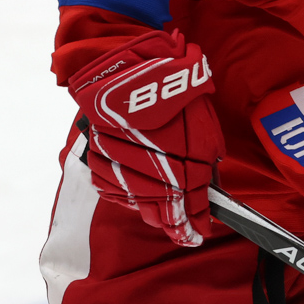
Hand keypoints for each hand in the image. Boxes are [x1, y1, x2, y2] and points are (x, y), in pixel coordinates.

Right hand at [67, 30, 222, 246]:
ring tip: (161, 210)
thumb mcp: (204, 136)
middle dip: (171, 220)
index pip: (183, 211)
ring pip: (133, 202)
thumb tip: (207, 198)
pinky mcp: (96, 156)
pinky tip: (137, 192)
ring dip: (149, 207)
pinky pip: (109, 187)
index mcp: (175, 167)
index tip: (196, 237)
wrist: (137, 66)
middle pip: (156, 211)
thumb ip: (205, 170)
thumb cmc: (178, 99)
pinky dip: (125, 194)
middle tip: (182, 226)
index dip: (190, 228)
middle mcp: (143, 171)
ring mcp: (116, 165)